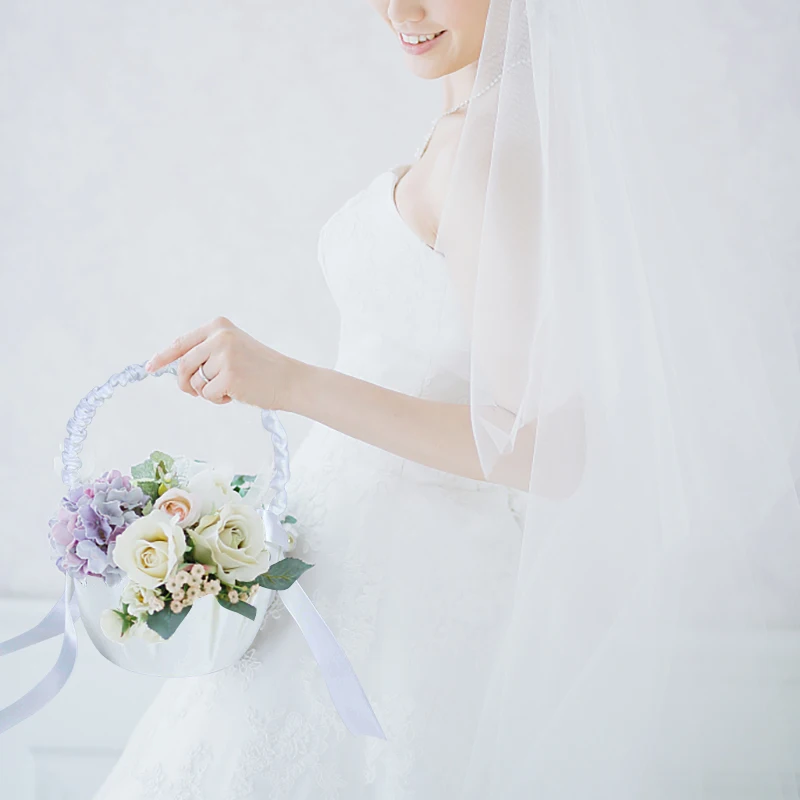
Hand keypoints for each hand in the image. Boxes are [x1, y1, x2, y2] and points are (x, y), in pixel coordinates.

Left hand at [144, 316, 298, 410]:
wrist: (288, 379)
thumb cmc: (260, 369)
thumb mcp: (233, 349)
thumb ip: (206, 353)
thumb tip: (176, 368)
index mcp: (219, 326)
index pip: (182, 342)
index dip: (163, 357)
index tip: (149, 368)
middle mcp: (220, 336)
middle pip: (183, 365)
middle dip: (187, 383)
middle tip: (199, 391)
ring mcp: (224, 355)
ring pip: (195, 382)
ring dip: (207, 392)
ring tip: (231, 387)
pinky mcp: (229, 376)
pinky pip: (208, 395)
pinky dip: (219, 400)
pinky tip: (237, 393)